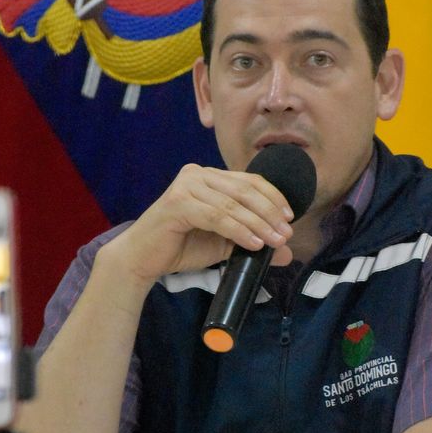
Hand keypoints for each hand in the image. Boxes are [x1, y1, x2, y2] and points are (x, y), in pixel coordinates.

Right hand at [102, 164, 294, 290]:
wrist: (142, 259)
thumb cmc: (180, 247)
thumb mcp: (224, 244)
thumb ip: (252, 241)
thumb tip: (288, 252)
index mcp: (208, 176)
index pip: (249, 181)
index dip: (273, 198)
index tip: (289, 218)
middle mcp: (197, 173)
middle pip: (245, 189)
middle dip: (269, 212)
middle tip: (286, 233)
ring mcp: (186, 185)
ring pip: (233, 204)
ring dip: (258, 224)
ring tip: (275, 242)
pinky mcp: (177, 202)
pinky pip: (217, 216)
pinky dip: (239, 230)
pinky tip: (253, 243)